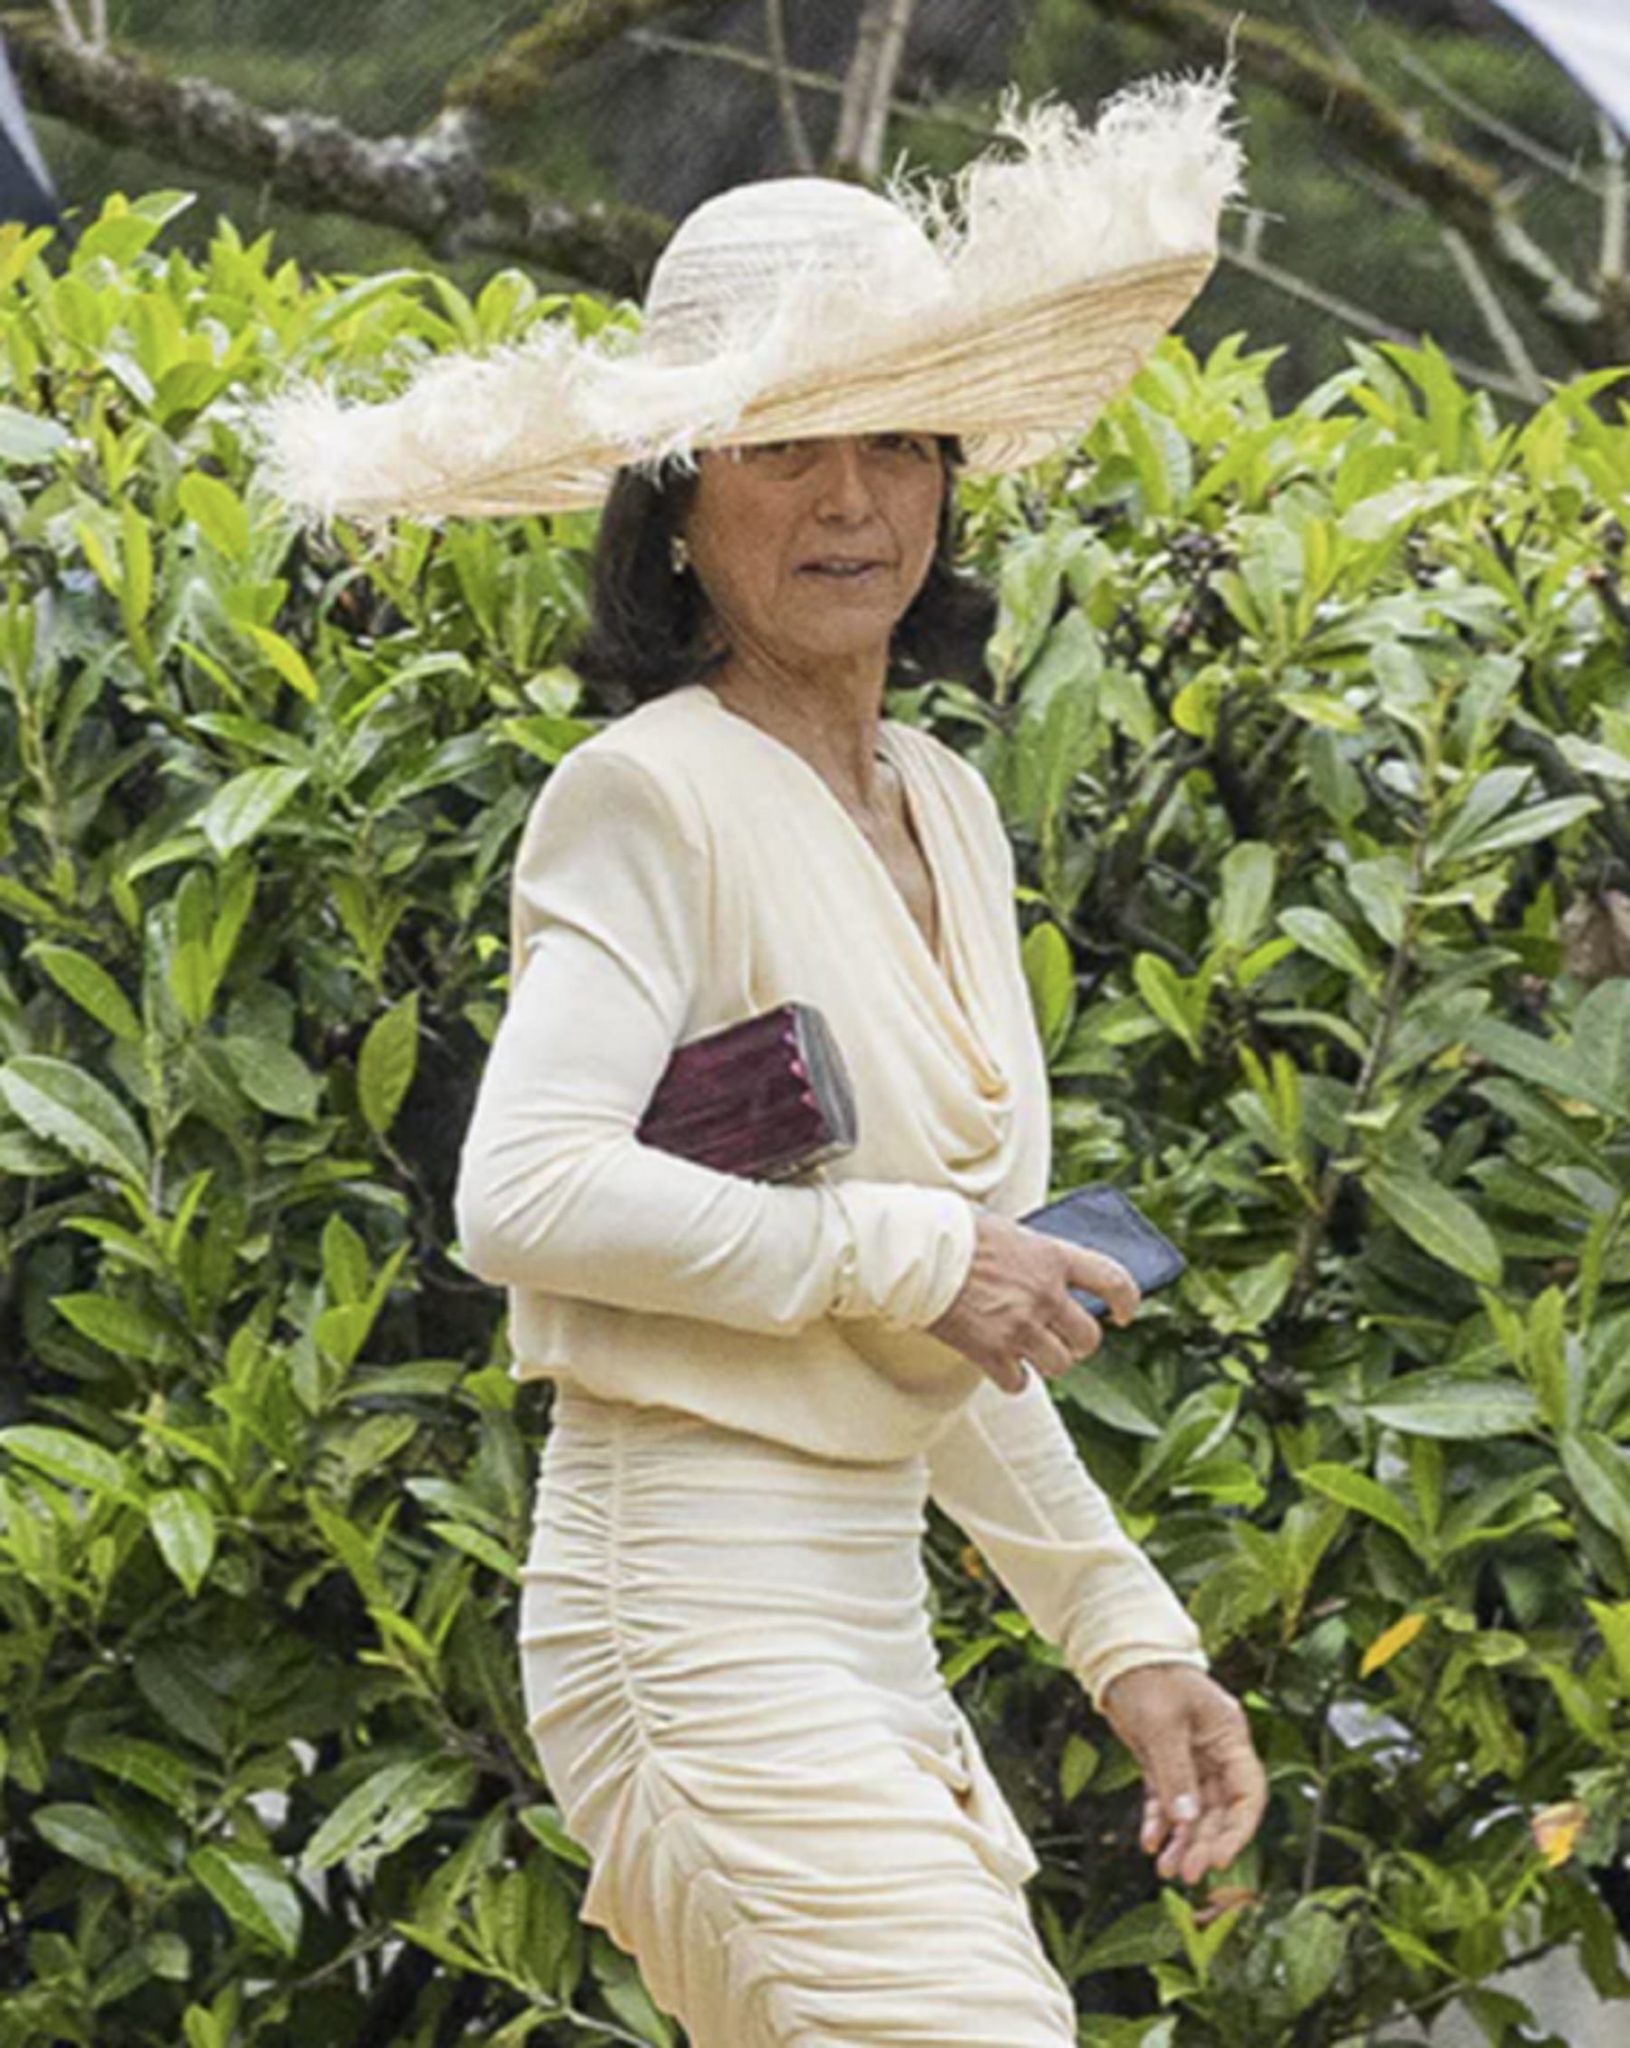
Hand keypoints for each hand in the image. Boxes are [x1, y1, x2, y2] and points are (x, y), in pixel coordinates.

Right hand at [924, 1209, 1139, 1394]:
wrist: (916, 1254)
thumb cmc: (953, 1232)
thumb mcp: (1005, 1230)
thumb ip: (1030, 1252)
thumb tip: (1035, 1263)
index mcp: (1052, 1257)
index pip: (1112, 1279)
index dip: (1128, 1300)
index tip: (1125, 1313)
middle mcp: (1044, 1295)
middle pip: (1089, 1336)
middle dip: (1080, 1343)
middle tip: (1067, 1341)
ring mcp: (1020, 1326)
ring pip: (1060, 1365)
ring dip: (1049, 1362)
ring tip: (1032, 1354)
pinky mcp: (991, 1352)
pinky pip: (1018, 1382)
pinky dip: (1013, 1379)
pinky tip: (1003, 1367)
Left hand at [1098, 1663, 1266, 1885]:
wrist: (1117, 1655)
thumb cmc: (1148, 1677)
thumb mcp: (1162, 1724)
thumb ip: (1175, 1772)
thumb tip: (1187, 1821)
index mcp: (1229, 1737)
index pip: (1247, 1793)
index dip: (1237, 1830)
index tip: (1219, 1858)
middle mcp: (1216, 1752)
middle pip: (1220, 1810)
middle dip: (1205, 1843)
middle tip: (1187, 1873)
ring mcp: (1191, 1759)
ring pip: (1193, 1811)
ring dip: (1182, 1841)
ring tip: (1166, 1870)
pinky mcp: (1165, 1762)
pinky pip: (1168, 1801)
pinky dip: (1160, 1822)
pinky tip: (1150, 1843)